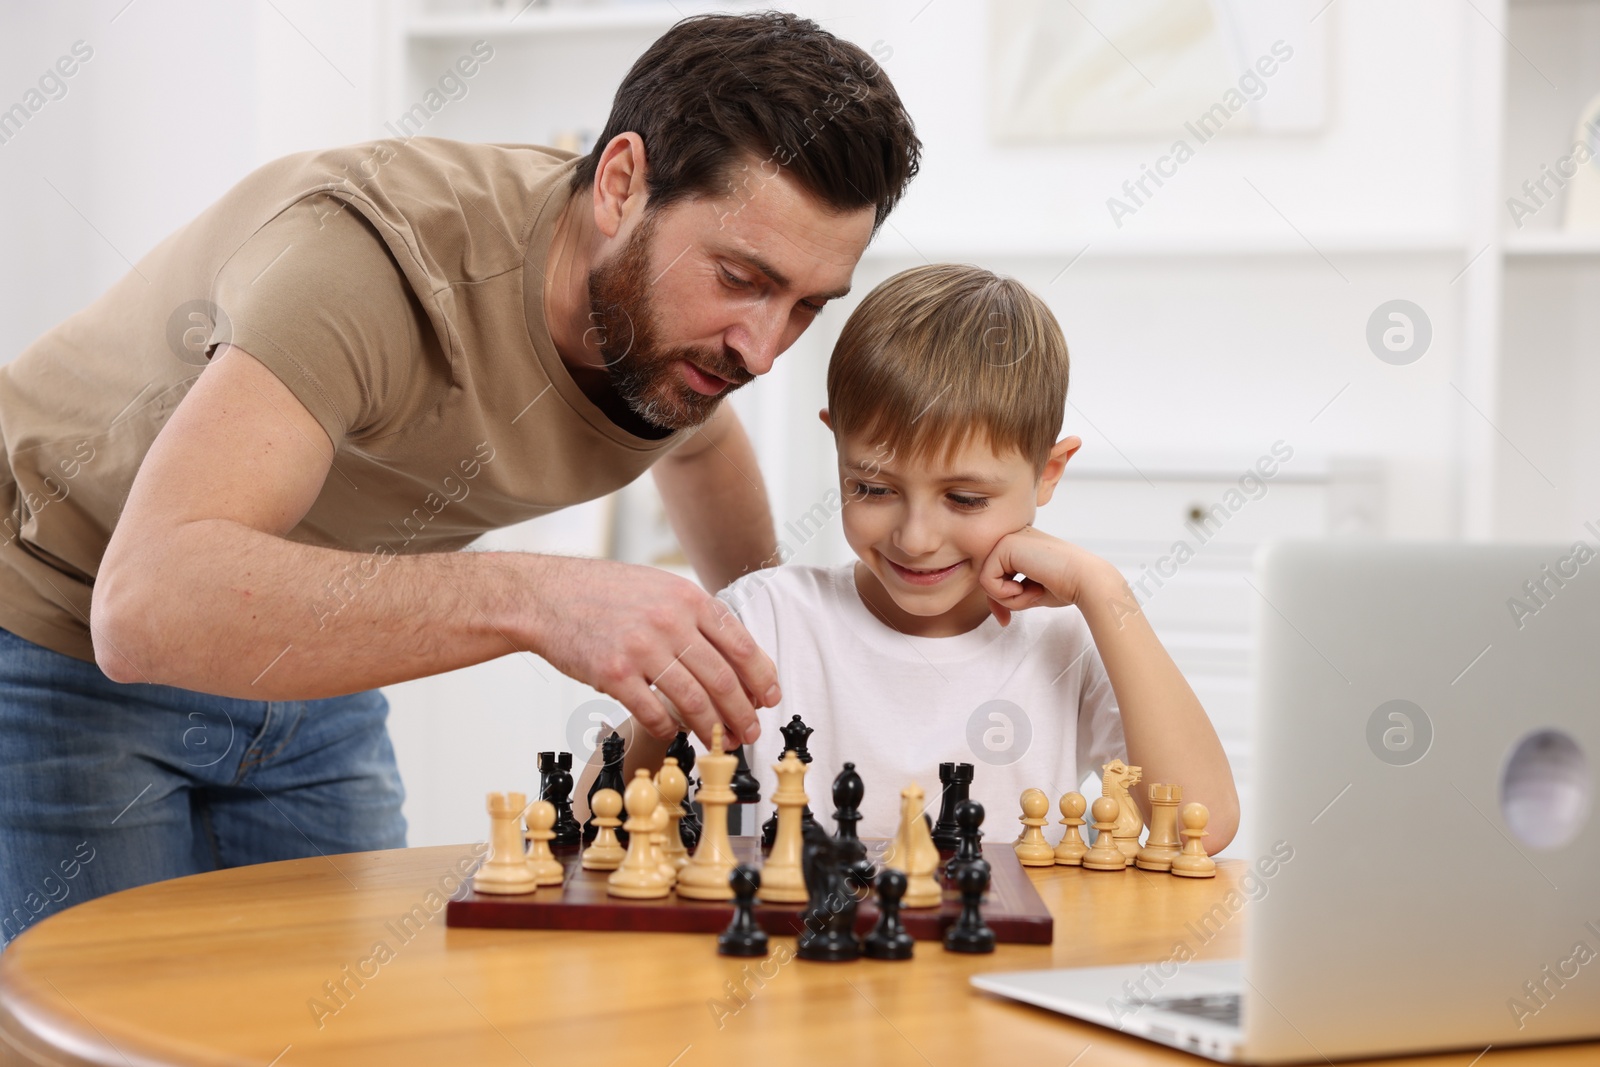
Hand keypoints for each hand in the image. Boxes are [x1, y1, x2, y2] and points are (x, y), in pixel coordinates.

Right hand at [526, 556, 776, 746]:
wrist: (547, 596)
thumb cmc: (605, 593)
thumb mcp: (660, 587)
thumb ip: (696, 616)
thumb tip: (736, 659)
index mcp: (688, 599)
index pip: (741, 645)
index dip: (762, 678)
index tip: (770, 699)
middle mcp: (670, 621)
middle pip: (723, 679)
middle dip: (743, 712)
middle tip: (750, 732)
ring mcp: (641, 648)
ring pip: (694, 701)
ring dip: (713, 729)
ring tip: (722, 743)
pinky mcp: (614, 673)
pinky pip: (653, 712)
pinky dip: (669, 729)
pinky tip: (675, 734)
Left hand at [978, 527, 1111, 626]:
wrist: (1086, 580)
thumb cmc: (1066, 586)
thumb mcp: (1031, 592)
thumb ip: (1011, 596)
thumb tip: (997, 613)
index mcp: (1020, 543)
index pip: (994, 574)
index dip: (999, 599)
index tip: (1006, 618)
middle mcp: (1013, 536)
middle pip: (987, 576)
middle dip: (1000, 600)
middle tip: (1026, 604)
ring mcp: (1008, 537)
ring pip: (984, 578)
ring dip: (1006, 598)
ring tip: (1032, 593)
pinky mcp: (1006, 545)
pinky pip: (986, 579)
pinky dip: (1004, 594)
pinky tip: (1027, 588)